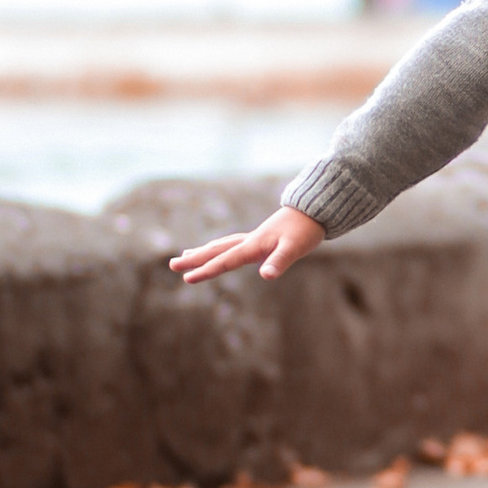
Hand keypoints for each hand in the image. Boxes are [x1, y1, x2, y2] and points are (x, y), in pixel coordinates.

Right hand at [170, 207, 324, 285]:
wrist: (315, 209)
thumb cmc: (305, 230)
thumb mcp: (295, 248)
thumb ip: (280, 261)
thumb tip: (266, 275)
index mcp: (253, 246)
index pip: (225, 261)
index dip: (206, 270)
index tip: (187, 278)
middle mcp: (249, 241)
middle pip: (216, 251)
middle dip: (194, 259)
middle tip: (172, 265)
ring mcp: (254, 238)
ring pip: (221, 245)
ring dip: (203, 251)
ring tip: (185, 255)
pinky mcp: (261, 238)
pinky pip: (232, 244)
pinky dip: (219, 247)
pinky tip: (219, 250)